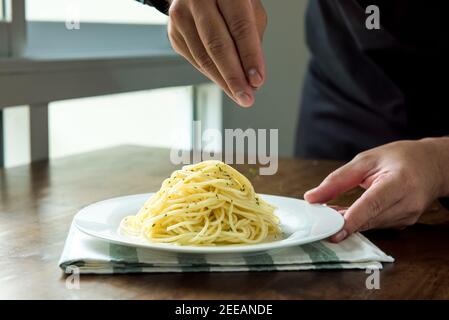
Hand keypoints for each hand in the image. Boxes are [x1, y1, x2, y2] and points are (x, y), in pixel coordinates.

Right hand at [167, 0, 266, 106]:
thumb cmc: (230, 0)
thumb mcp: (249, 7)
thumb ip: (252, 37)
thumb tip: (252, 78)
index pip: (239, 26)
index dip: (250, 55)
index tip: (257, 80)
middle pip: (216, 44)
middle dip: (234, 77)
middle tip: (247, 97)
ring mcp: (181, 16)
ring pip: (203, 57)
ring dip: (223, 81)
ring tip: (240, 95)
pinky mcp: (173, 33)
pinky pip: (196, 60)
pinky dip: (213, 74)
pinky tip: (225, 83)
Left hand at [304, 138, 448, 242]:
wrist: (433, 166)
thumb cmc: (401, 158)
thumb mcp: (366, 160)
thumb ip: (338, 179)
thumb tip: (312, 197)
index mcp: (400, 182)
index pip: (374, 204)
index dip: (353, 218)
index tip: (334, 229)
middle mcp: (408, 203)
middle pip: (369, 219)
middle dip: (342, 221)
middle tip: (319, 219)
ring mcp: (408, 217)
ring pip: (370, 225)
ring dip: (348, 222)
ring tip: (329, 213)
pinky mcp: (404, 224)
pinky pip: (375, 225)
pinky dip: (360, 221)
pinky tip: (346, 215)